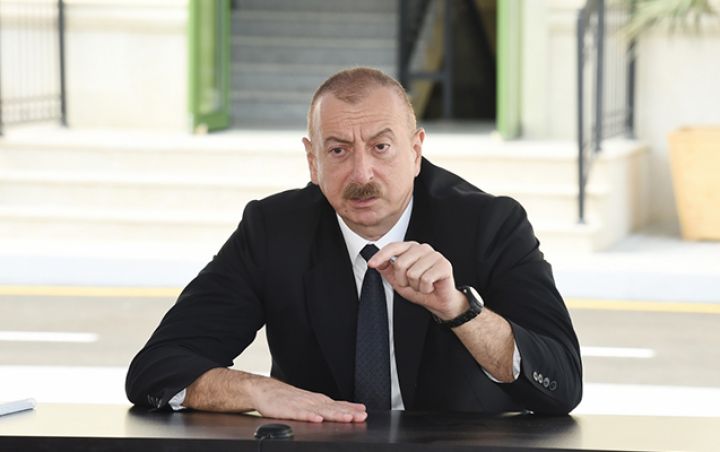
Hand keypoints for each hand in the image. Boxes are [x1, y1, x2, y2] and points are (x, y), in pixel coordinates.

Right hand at [249, 375, 366, 422]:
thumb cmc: (285, 398)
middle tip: (361, 416)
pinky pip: (300, 414)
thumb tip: (340, 412)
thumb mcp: (307, 402)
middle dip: (348, 412)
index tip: (363, 412)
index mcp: (316, 400)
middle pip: (333, 408)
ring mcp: (300, 405)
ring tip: (347, 418)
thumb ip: (322, 408)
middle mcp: (311, 401)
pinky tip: (317, 419)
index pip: (337, 404)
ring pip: (320, 410)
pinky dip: (309, 416)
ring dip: (335, 414)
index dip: (351, 408)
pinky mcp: (288, 410)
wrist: (264, 390)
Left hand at [367, 241, 465, 319]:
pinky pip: (425, 279)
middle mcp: (423, 248)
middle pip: (401, 263)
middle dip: (403, 280)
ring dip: (415, 286)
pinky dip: (425, 288)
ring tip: (422, 286)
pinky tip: (431, 287)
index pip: (393, 247)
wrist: (439, 302)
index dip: (381, 256)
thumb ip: (387, 270)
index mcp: (411, 248)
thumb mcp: (398, 281)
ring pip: (413, 273)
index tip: (371, 264)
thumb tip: (376, 262)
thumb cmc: (420, 289)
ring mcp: (435, 255)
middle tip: (412, 284)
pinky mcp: (444, 265)